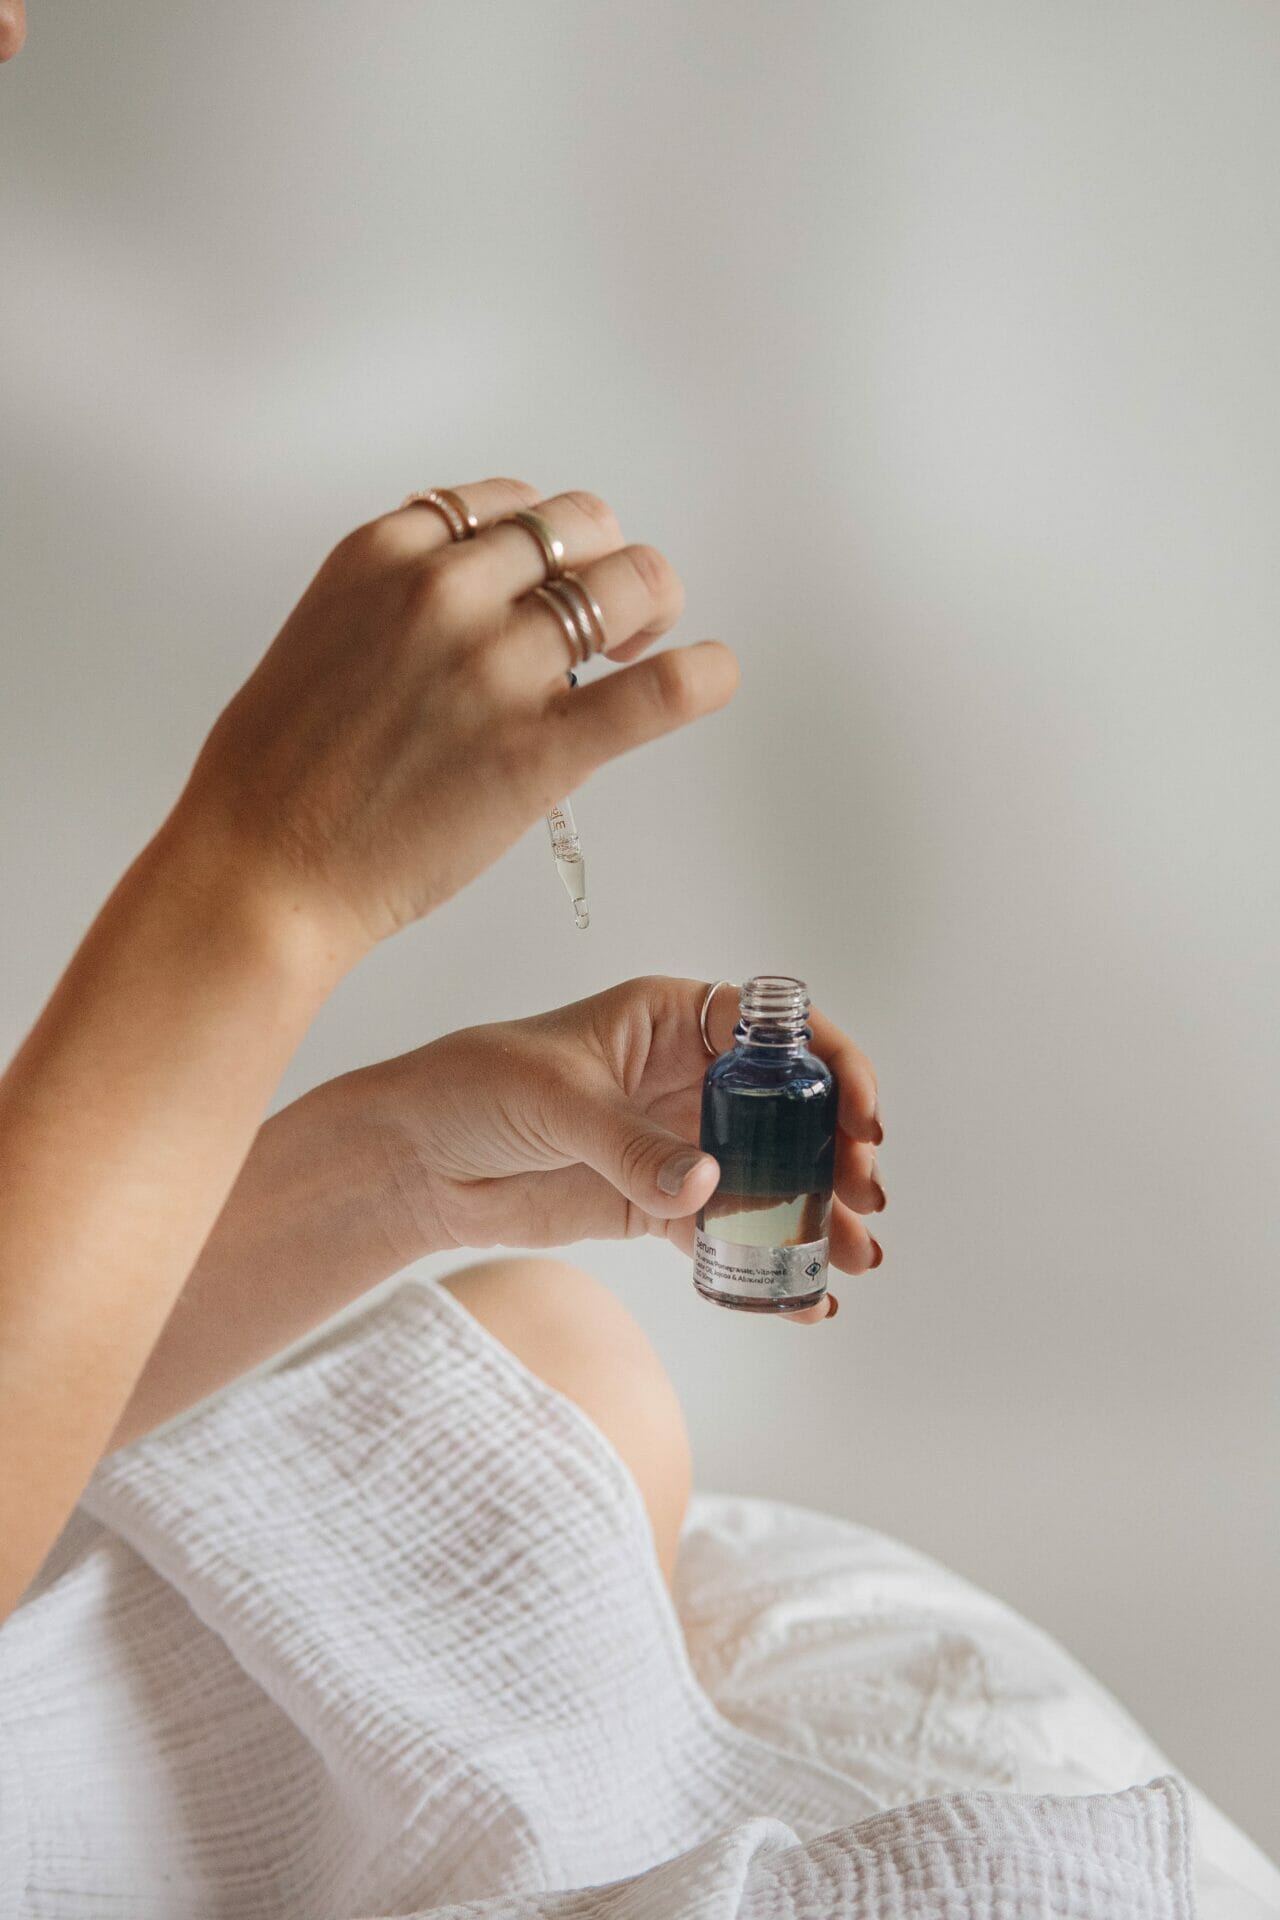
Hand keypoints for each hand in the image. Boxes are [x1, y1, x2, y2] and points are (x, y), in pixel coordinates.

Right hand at [169, 479, 737, 964]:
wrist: (263, 869)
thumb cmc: (278, 774)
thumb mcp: (325, 633)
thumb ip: (401, 599)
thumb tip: (480, 600)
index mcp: (387, 553)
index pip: (507, 503)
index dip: (545, 541)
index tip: (550, 579)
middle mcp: (448, 590)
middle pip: (580, 527)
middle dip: (605, 562)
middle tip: (612, 616)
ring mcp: (498, 666)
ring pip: (629, 584)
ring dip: (650, 606)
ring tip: (643, 644)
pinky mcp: (540, 748)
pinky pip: (659, 690)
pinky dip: (704, 675)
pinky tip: (713, 674)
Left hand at [374, 975, 884, 1324]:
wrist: (414, 1158)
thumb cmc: (475, 1087)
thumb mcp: (557, 1101)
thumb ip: (632, 1144)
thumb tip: (706, 1184)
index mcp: (674, 1019)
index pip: (778, 1031)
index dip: (832, 1066)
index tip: (860, 1115)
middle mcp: (688, 1076)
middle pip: (789, 1109)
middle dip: (838, 1150)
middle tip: (866, 1197)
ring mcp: (676, 1142)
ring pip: (769, 1175)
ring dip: (816, 1213)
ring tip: (855, 1257)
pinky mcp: (655, 1203)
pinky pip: (725, 1232)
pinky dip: (765, 1263)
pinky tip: (802, 1297)